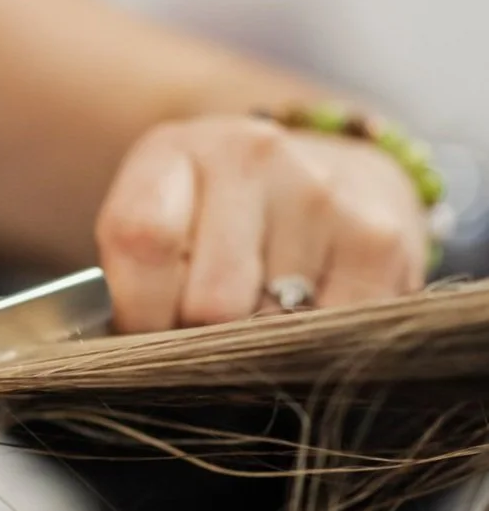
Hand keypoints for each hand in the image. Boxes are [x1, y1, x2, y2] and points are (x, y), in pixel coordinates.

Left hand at [96, 115, 427, 332]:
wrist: (315, 175)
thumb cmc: (210, 218)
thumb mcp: (152, 223)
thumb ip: (131, 276)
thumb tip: (130, 359)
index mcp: (175, 151)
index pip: (144, 238)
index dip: (140, 308)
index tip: (145, 328)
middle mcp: (251, 155)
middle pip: (212, 301)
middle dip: (200, 337)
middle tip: (204, 324)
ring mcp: (321, 193)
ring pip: (272, 328)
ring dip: (259, 347)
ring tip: (257, 309)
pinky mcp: (380, 241)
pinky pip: (333, 339)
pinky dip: (313, 350)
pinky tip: (306, 313)